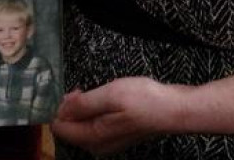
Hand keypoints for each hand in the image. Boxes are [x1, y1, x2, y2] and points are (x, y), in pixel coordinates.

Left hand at [51, 77, 181, 156]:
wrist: (173, 110)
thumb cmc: (144, 100)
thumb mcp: (110, 95)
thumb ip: (83, 104)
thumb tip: (61, 110)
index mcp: (93, 137)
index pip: (60, 128)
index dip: (61, 107)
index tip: (73, 92)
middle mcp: (97, 146)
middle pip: (70, 128)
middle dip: (71, 107)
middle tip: (83, 89)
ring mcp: (107, 143)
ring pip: (82, 126)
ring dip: (82, 108)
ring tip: (94, 92)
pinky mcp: (116, 136)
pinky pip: (94, 125)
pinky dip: (93, 111)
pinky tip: (105, 99)